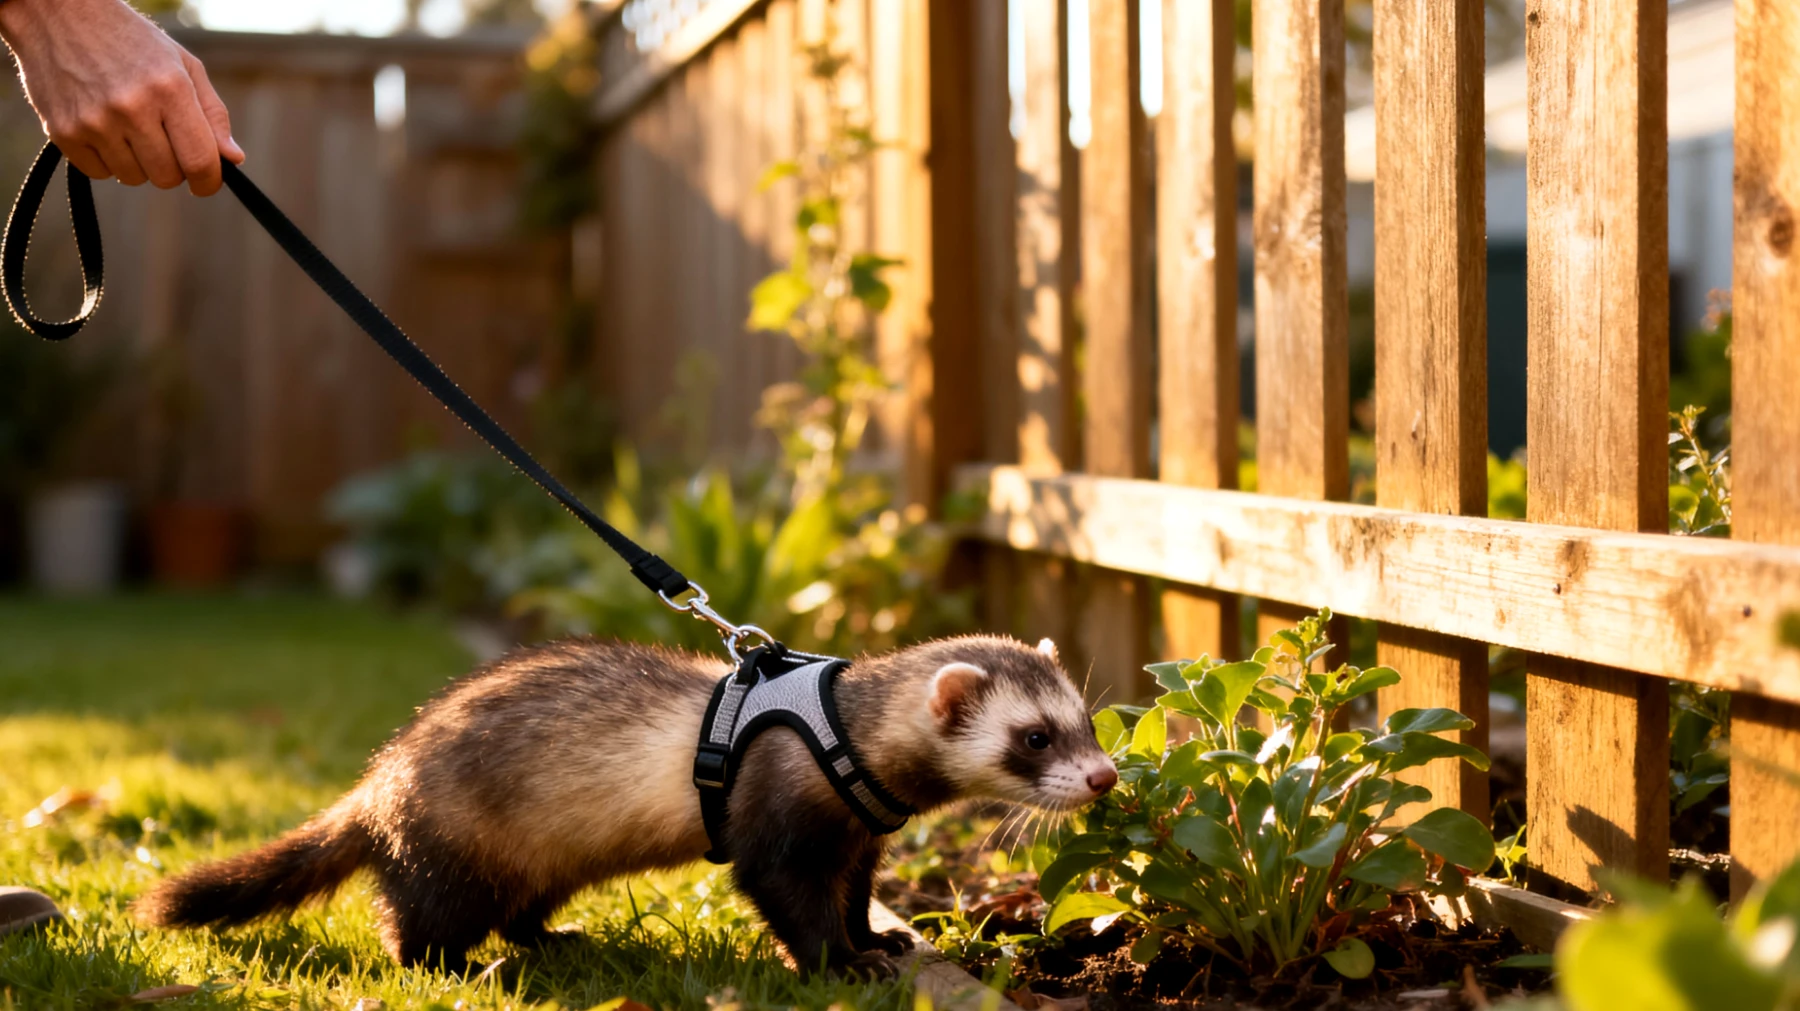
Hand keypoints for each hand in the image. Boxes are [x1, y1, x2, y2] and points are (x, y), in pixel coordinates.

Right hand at [0, 0, 243, 195]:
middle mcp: (131, 107)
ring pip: (133, 178)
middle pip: (167, 177)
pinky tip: (102, 128)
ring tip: (128, 126)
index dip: (209, 181)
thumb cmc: (132, 41)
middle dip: (172, 167)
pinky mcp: (63, 131)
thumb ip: (213, 114)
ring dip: (138, 163)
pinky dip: (106, 160)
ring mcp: (94, 121)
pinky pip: (99, 173)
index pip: (199, 161)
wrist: (57, 14)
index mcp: (170, 89)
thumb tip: (233, 159)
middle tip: (162, 140)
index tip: (207, 182)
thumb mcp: (183, 65)